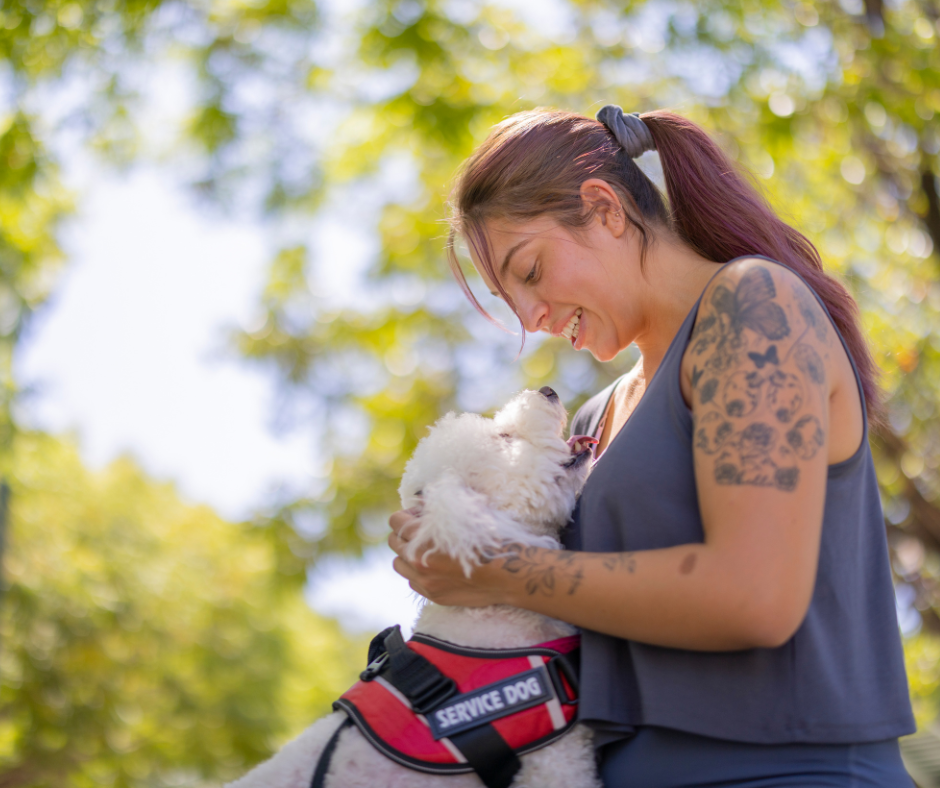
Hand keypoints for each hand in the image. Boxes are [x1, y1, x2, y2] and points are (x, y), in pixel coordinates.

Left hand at [387, 509, 504, 606]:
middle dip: (404, 533)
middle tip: (421, 530)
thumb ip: (440, 506)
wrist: (510, 573)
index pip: (396, 521)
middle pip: (394, 542)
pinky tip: (434, 567)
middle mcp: (417, 560)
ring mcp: (425, 581)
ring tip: (424, 550)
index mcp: (422, 537)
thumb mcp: (466, 512)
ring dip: (407, 555)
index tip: (419, 514)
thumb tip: (425, 501)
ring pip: (399, 564)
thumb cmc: (490, 538)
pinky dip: (418, 573)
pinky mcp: (434, 596)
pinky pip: (413, 582)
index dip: (406, 514)